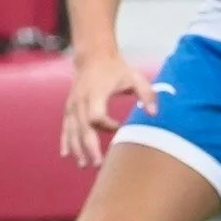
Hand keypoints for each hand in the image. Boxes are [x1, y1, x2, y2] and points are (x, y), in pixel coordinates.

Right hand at [61, 48, 157, 167]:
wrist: (92, 56)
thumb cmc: (116, 68)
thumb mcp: (135, 77)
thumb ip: (146, 95)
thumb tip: (154, 114)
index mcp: (95, 93)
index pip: (97, 116)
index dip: (107, 126)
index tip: (119, 127)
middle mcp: (80, 101)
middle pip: (82, 128)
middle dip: (89, 147)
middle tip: (98, 164)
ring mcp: (72, 105)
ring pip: (72, 130)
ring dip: (77, 148)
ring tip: (84, 165)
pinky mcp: (69, 108)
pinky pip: (66, 127)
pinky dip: (66, 141)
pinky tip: (66, 155)